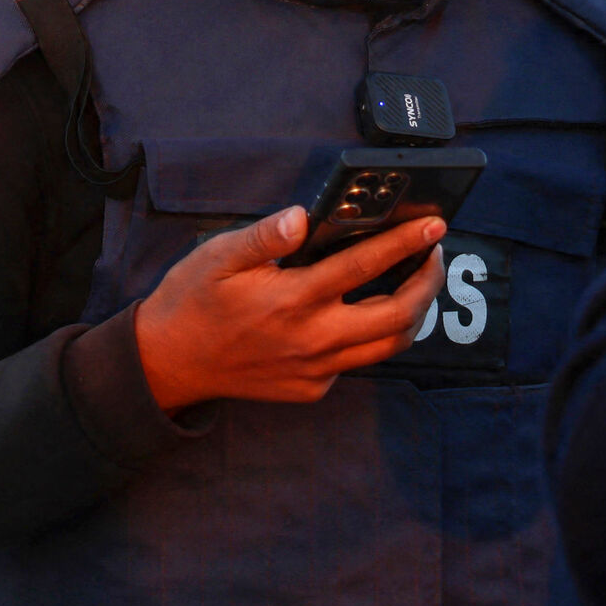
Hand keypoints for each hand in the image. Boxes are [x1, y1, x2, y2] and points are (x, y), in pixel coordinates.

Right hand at [131, 206, 447, 413]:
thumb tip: (303, 216)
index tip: (435, 226)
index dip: (407, 243)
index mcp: (293, 299)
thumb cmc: (193, 301)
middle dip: (427, 283)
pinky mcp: (311, 388)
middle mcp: (312, 339)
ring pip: (388, 347)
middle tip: (433, 256)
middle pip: (397, 316)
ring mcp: (315, 370)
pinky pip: (356, 364)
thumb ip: (265, 235)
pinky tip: (361, 314)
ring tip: (414, 285)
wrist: (169, 362)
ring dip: (412, 314)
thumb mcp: (218, 256)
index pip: (366, 266)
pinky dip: (371, 338)